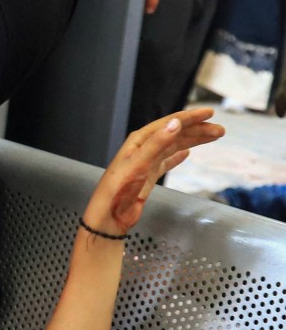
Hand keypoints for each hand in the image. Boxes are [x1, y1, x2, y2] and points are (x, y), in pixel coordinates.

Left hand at [84, 108, 223, 234]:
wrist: (109, 216)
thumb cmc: (117, 190)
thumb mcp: (138, 164)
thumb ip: (157, 144)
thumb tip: (175, 123)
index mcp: (138, 141)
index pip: (168, 124)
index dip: (189, 118)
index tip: (209, 113)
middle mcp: (142, 149)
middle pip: (174, 134)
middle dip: (197, 130)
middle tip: (220, 130)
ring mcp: (146, 163)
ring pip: (174, 147)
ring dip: (193, 142)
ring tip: (213, 138)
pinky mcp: (148, 177)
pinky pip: (166, 162)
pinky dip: (177, 157)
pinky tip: (187, 153)